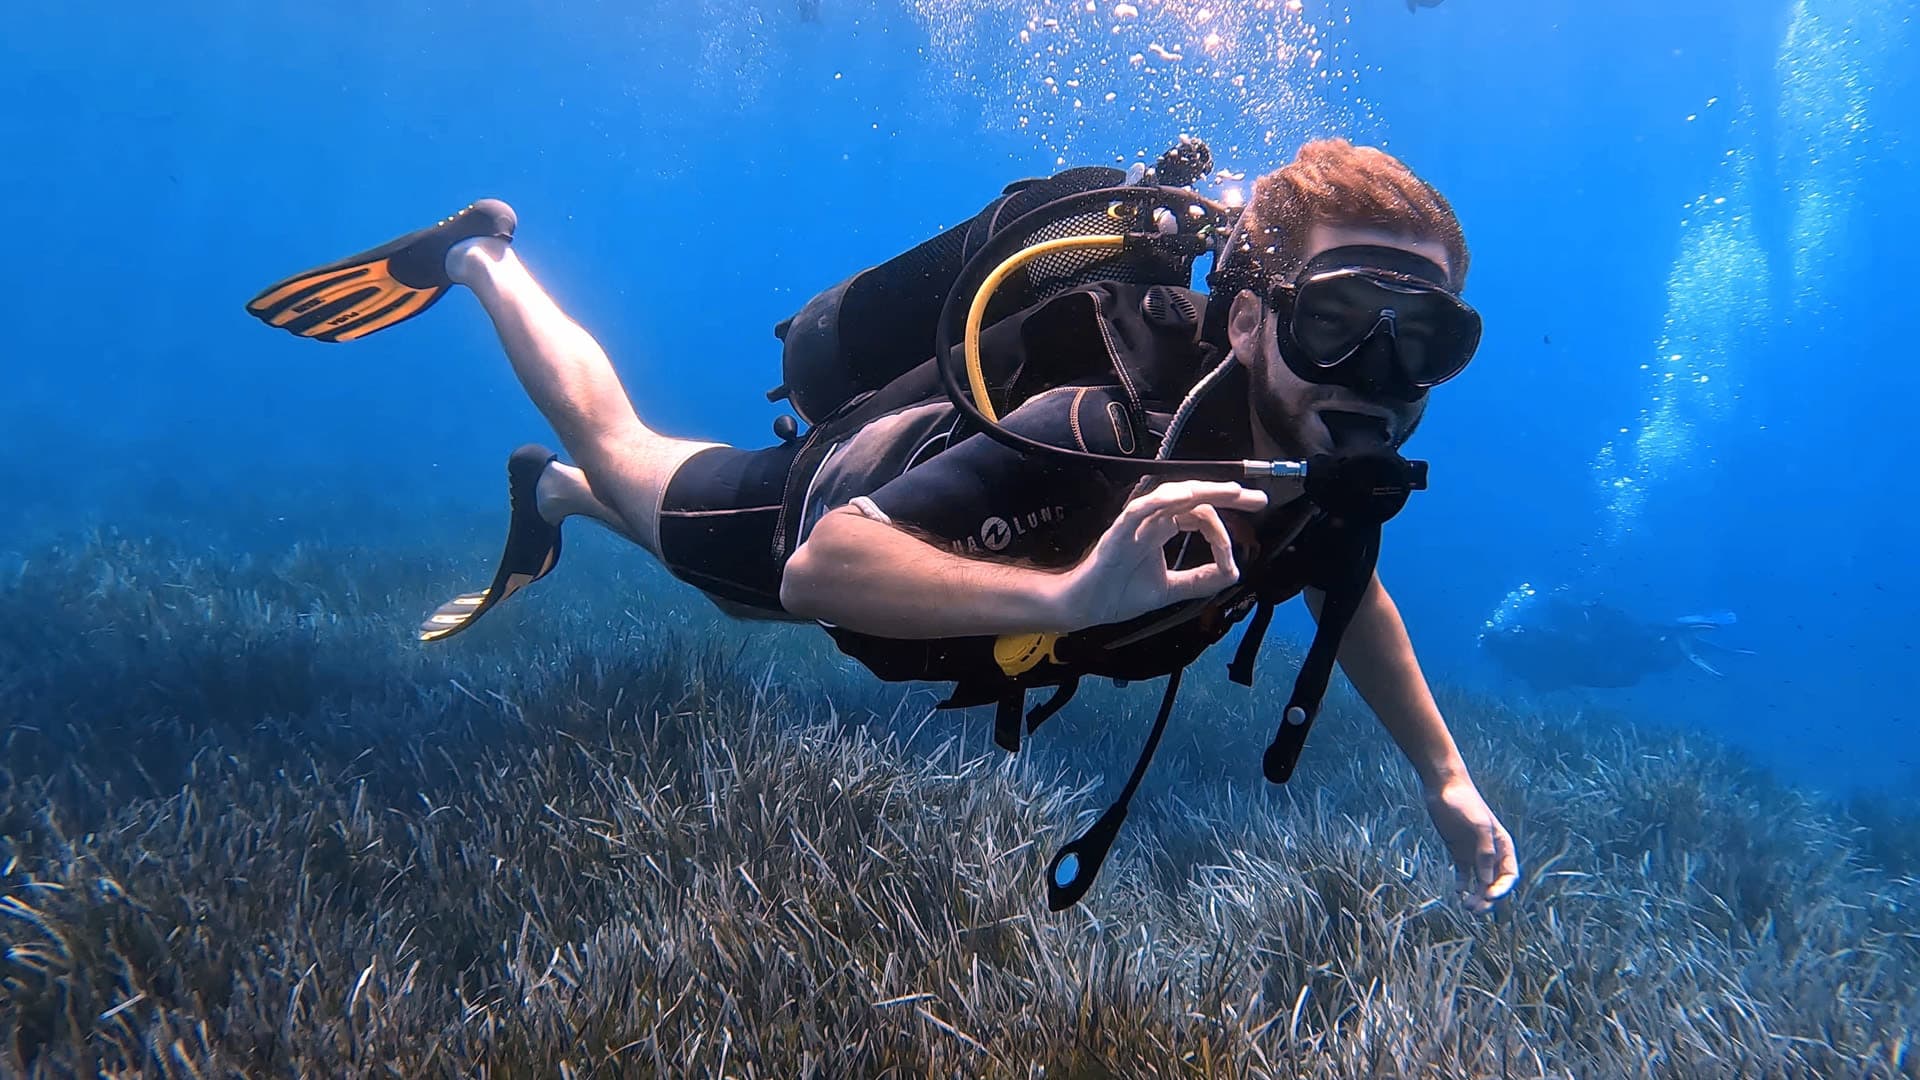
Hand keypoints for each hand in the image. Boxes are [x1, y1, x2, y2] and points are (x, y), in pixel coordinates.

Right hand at [1059, 480, 1267, 629]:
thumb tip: (1233, 573)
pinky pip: (1141, 509)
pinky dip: (1161, 500)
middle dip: (1227, 495)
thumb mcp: (1171, 590)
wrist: (1086, 607)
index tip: (1234, 557)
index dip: (1223, 530)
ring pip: (1171, 495)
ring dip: (1203, 491)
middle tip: (1256, 499)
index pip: (1200, 515)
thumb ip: (1200, 580)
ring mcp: (1135, 523)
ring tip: (1230, 492)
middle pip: (1192, 497)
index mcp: (1162, 529)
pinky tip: (1185, 497)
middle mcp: (1151, 521)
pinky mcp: (1118, 532)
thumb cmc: (1119, 594)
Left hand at [1423, 775, 1518, 912]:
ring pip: (1479, 882)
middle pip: (1494, 883)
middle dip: (1488, 899)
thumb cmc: (1464, 802)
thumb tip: (1486, 881)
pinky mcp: (1458, 852)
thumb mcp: (1478, 825)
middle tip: (1474, 910)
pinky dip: (1462, 885)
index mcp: (1503, 846)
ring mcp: (1474, 853)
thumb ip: (1484, 852)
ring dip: (1475, 896)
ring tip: (1466, 907)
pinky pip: (1464, 874)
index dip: (1502, 889)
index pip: (1509, 875)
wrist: (1444, 787)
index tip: (1490, 896)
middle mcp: (1490, 852)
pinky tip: (1457, 892)